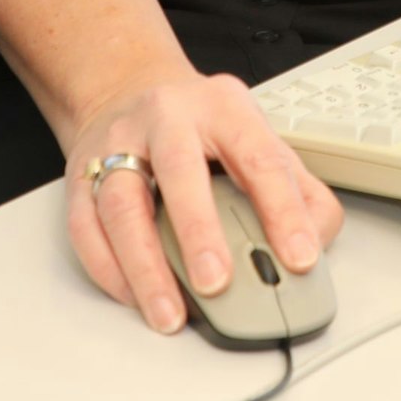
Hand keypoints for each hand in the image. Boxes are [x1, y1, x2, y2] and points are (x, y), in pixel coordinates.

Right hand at [64, 70, 343, 334]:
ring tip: (170, 312)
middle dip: (199, 230)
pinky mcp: (82, 174)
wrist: (128, 87)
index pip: (259, 155)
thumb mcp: (252, 133)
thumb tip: (318, 235)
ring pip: (123, 204)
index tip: (299, 257)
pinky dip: (109, 269)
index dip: (283, 209)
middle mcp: (167, 117)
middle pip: (180, 168)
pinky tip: (134, 295)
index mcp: (223, 106)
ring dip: (146, 265)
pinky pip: (87, 226)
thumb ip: (294, 183)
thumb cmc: (199, 123)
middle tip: (217, 282)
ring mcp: (119, 143)